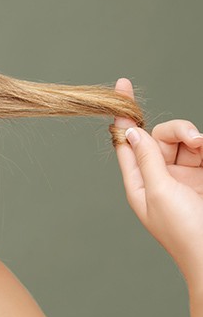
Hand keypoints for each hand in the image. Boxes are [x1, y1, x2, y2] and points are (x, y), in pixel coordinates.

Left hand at [114, 78, 202, 289]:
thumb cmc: (184, 230)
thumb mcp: (159, 191)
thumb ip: (147, 159)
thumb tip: (130, 131)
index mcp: (138, 183)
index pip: (125, 142)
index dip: (123, 115)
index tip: (122, 86)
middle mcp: (158, 177)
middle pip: (157, 137)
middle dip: (175, 130)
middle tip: (195, 140)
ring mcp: (183, 178)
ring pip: (181, 141)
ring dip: (191, 137)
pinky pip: (199, 151)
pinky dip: (201, 145)